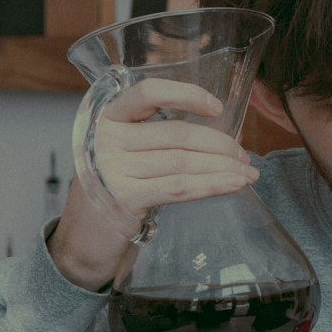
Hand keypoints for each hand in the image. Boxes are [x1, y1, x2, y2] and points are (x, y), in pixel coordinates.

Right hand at [50, 79, 257, 290]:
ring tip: (247, 173)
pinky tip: (234, 185)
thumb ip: (166, 138)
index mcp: (108, 117)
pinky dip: (212, 185)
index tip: (216, 107)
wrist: (84, 238)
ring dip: (223, 167)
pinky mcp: (126, 198)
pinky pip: (179, 187)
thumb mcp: (130, 154)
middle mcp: (107, 139)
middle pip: (177, 134)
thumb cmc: (115, 189)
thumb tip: (228, 136)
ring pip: (183, 162)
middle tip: (243, 155)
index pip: (149, 92)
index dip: (186, 95)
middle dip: (219, 144)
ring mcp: (113, 169)